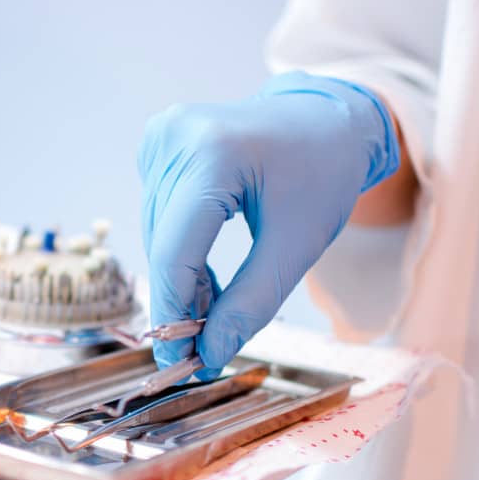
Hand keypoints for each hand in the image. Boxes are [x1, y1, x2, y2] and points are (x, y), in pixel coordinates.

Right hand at [139, 71, 399, 378]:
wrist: (323, 118)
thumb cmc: (321, 175)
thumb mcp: (298, 245)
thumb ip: (252, 302)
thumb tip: (210, 353)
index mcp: (215, 153)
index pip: (174, 250)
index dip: (172, 311)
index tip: (179, 361)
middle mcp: (175, 137)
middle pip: (161, 245)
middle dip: (179, 302)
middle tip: (202, 350)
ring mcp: (161, 137)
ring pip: (155, 235)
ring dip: (179, 280)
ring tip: (213, 311)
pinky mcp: (157, 143)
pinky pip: (158, 216)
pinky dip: (179, 252)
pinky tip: (204, 275)